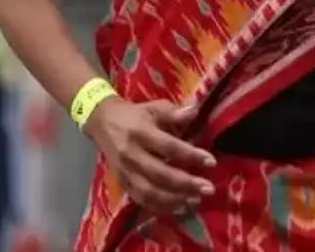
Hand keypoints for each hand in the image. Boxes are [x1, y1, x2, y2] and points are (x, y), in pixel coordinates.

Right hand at [85, 97, 215, 213]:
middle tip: (208, 188)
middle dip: (186, 184)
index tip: (211, 162)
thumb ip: (174, 112)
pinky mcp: (122, 184)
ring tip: (196, 200)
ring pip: (150, 192)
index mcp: (140, 133)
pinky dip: (161, 207)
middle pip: (160, 174)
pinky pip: (141, 200)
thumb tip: (196, 110)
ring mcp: (125, 172)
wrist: (102, 123)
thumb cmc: (135, 115)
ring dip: (175, 199)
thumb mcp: (154, 107)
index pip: (169, 147)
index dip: (191, 155)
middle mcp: (131, 155)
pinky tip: (179, 207)